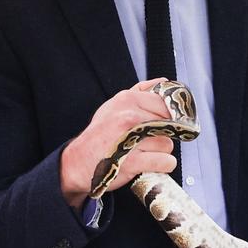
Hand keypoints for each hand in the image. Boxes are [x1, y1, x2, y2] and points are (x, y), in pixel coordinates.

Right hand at [59, 79, 176, 206]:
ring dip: (161, 152)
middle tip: (147, 140)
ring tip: (143, 153)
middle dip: (163, 134)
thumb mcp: (113, 106)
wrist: (78, 162)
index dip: (168, 116)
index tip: (161, 125)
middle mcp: (129, 116)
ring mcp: (131, 138)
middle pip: (169, 124)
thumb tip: (163, 81)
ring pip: (168, 144)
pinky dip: (162, 166)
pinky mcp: (133, 161)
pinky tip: (148, 164)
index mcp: (127, 99)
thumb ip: (139, 92)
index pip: (165, 104)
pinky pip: (165, 161)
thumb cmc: (98, 135)